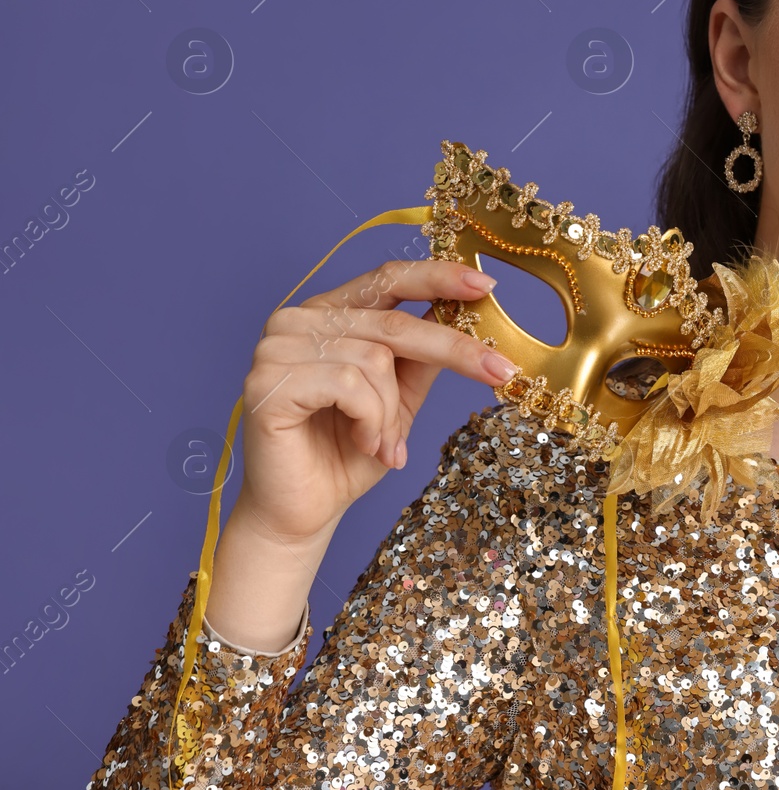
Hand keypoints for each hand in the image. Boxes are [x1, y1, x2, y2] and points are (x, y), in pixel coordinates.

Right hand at [231, 258, 516, 545]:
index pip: (387, 278)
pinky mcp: (268, 381)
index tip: (487, 285)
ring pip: (375, 359)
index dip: (437, 277)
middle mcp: (297, 320)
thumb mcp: (400, 398)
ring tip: (384, 444)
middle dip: (452, 350)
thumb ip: (421, 357)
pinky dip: (371, 420)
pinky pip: (349, 384)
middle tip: (500, 372)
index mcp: (328, 313)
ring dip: (393, 412)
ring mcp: (276, 347)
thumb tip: (464, 315)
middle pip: (393, 321)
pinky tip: (364, 443)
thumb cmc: (347, 453)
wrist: (301, 512)